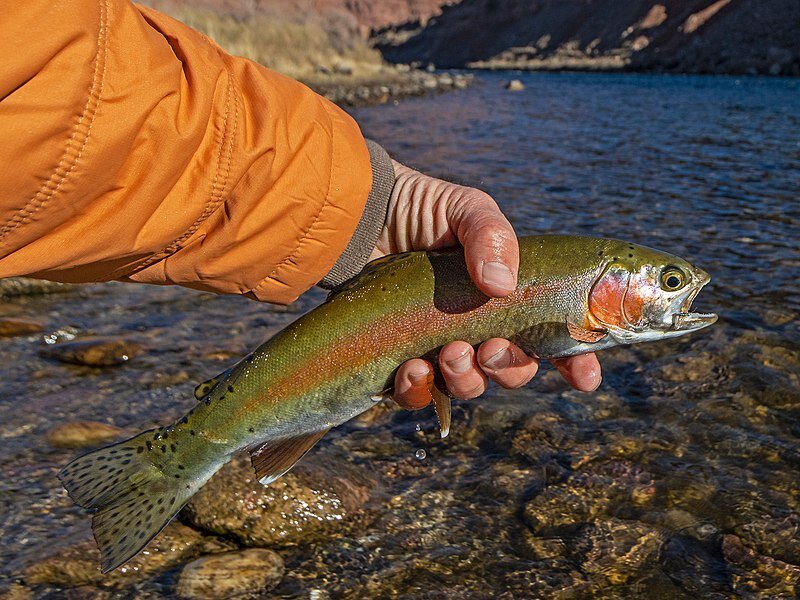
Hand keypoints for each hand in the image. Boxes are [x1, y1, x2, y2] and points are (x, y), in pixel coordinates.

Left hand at [374, 161, 601, 408]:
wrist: (361, 214)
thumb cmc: (422, 210)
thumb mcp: (467, 209)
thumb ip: (492, 235)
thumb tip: (502, 285)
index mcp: (509, 299)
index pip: (554, 338)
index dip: (576, 362)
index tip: (585, 376)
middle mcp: (480, 328)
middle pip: (512, 370)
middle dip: (508, 368)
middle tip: (490, 348)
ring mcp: (439, 346)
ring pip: (469, 387)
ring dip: (467, 380)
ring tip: (451, 354)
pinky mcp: (399, 358)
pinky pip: (417, 393)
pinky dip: (419, 389)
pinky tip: (413, 369)